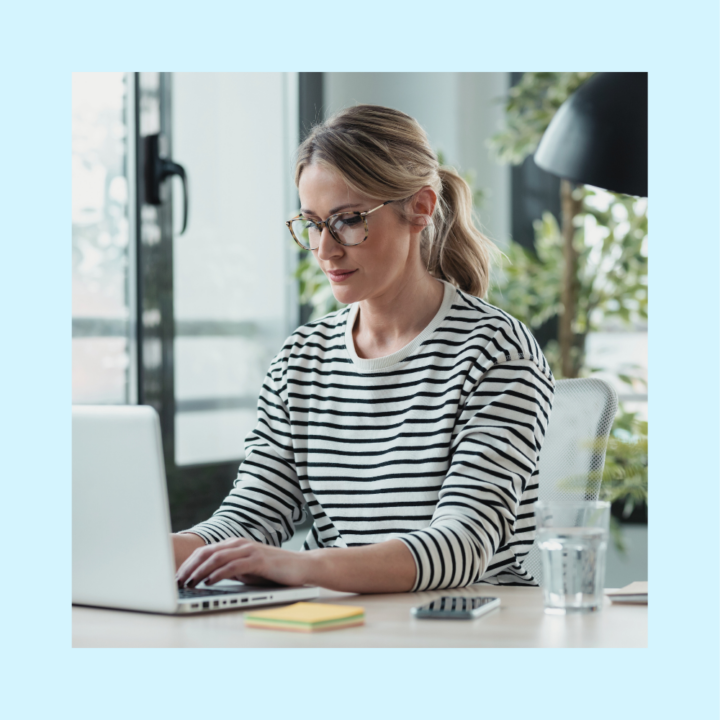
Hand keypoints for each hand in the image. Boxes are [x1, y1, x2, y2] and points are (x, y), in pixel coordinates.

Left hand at [175, 537, 309, 588]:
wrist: (301, 567)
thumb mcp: (245, 571)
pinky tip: (209, 582)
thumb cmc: (272, 571)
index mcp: (234, 545)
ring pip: (217, 558)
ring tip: (188, 583)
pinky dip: (218, 574)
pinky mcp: (258, 560)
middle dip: (188, 567)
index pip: (204, 551)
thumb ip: (228, 570)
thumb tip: (205, 578)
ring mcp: (249, 550)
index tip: (175, 578)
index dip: (187, 564)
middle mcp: (239, 544)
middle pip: (206, 552)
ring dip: (199, 571)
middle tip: (176, 582)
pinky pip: (233, 566)